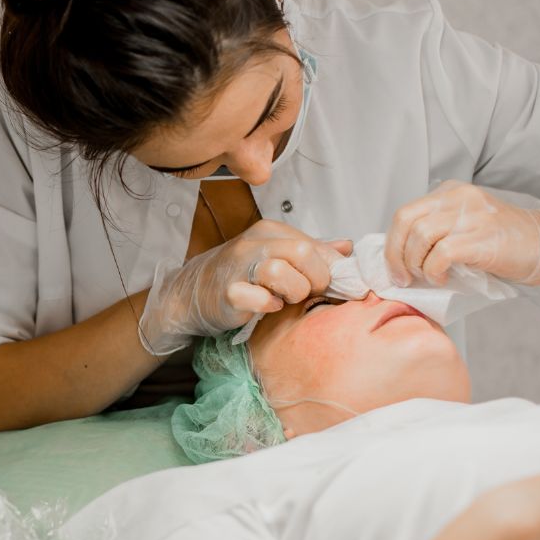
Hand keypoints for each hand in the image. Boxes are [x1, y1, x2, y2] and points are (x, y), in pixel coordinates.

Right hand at [138, 221, 351, 355]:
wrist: (192, 292)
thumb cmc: (239, 274)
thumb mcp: (276, 255)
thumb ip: (312, 250)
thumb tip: (347, 248)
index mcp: (270, 231)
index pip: (316, 244)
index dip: (330, 269)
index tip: (331, 284)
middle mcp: (254, 244)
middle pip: (302, 252)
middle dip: (315, 279)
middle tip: (310, 292)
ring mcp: (239, 267)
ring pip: (280, 271)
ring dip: (293, 292)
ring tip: (287, 299)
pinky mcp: (228, 293)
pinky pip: (257, 298)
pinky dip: (268, 306)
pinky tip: (269, 308)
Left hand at [384, 181, 539, 287]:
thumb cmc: (506, 242)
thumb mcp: (466, 225)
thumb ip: (438, 231)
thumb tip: (402, 259)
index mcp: (451, 193)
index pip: (405, 214)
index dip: (392, 244)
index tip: (394, 268)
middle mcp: (459, 198)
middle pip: (405, 221)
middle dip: (396, 255)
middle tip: (403, 278)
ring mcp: (472, 216)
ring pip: (420, 235)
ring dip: (416, 264)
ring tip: (428, 277)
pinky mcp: (483, 238)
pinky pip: (442, 253)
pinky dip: (434, 271)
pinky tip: (444, 279)